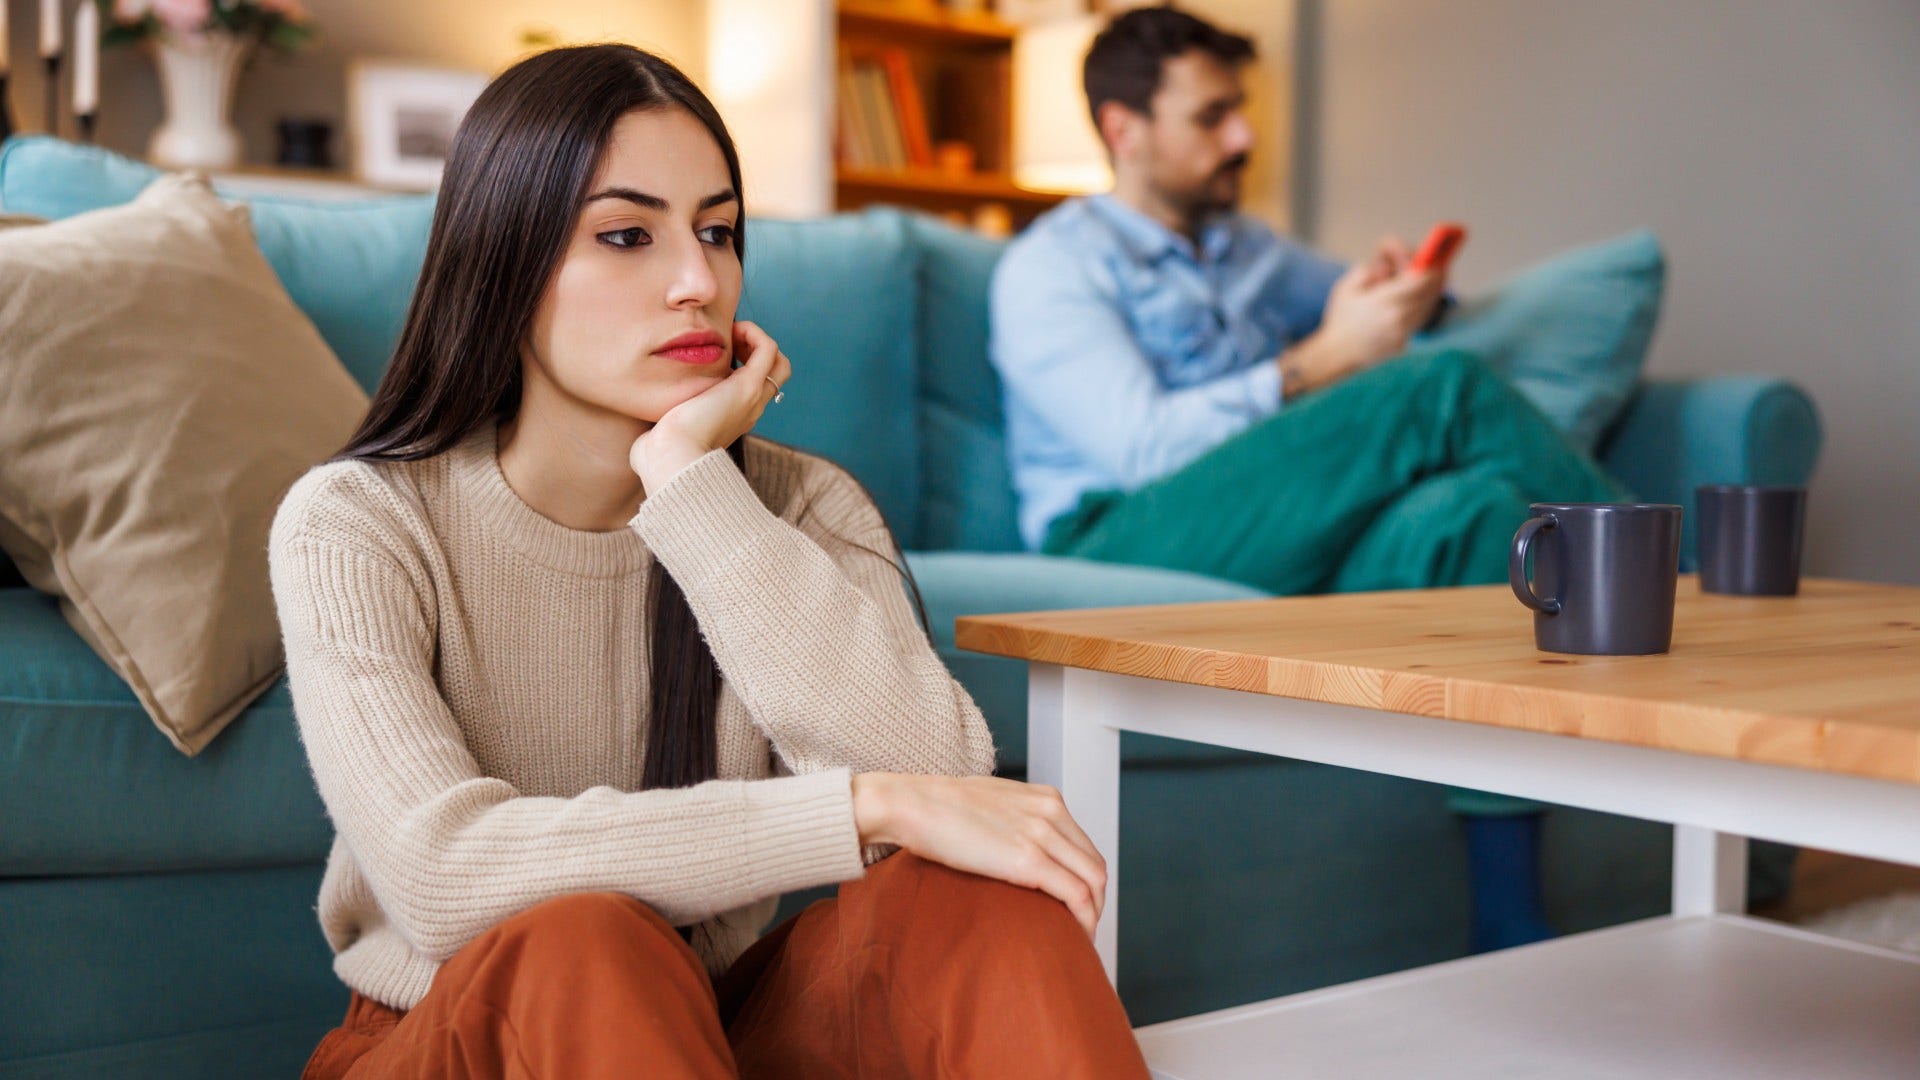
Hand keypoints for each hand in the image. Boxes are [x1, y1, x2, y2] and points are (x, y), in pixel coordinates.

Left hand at [628, 321, 791, 491]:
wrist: (671, 458)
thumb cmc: (661, 450)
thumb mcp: (667, 430)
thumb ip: (666, 423)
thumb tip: (646, 430)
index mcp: (733, 418)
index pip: (755, 387)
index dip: (742, 364)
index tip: (716, 353)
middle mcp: (749, 409)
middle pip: (774, 375)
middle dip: (754, 351)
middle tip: (728, 342)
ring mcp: (752, 398)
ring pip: (778, 362)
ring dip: (756, 340)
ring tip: (731, 334)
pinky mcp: (747, 387)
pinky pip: (768, 349)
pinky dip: (755, 333)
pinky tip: (731, 331)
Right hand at [851, 772, 1107, 938]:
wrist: (911, 804)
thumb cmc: (936, 809)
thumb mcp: (991, 805)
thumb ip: (1013, 822)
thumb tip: (1011, 851)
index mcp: (1046, 799)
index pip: (1084, 846)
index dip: (1085, 881)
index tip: (1075, 907)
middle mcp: (1051, 812)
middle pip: (1094, 865)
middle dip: (1095, 902)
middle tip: (1080, 930)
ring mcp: (1042, 834)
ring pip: (1093, 882)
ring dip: (1092, 915)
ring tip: (1077, 940)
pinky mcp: (1028, 860)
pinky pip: (1076, 895)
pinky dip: (1082, 920)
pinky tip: (1073, 938)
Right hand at [1281, 240, 1445, 396]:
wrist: (1336, 355)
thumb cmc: (1340, 320)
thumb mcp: (1347, 288)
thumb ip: (1367, 271)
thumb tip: (1386, 264)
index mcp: (1385, 301)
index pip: (1420, 279)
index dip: (1431, 266)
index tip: (1435, 256)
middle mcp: (1399, 318)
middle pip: (1430, 293)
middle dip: (1438, 277)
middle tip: (1442, 265)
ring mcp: (1403, 333)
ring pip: (1428, 307)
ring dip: (1433, 291)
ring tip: (1434, 279)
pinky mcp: (1403, 342)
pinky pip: (1420, 320)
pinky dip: (1424, 306)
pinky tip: (1421, 298)